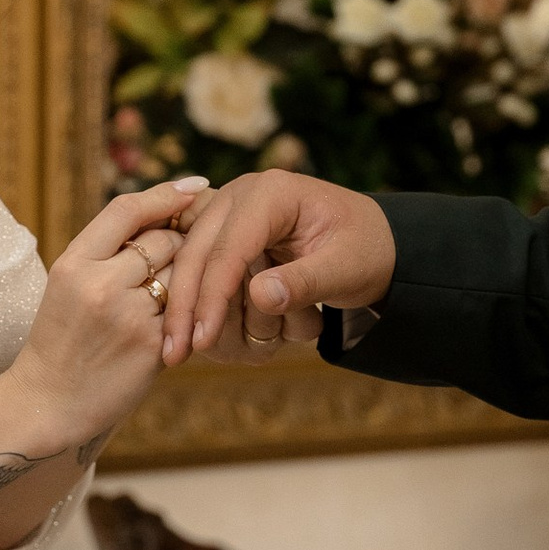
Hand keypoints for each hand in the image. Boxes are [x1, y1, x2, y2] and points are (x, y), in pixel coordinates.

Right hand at [3, 181, 199, 451]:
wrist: (48, 402)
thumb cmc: (62, 341)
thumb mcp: (69, 286)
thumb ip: (106, 254)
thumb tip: (162, 218)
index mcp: (73, 263)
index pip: (126, 210)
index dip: (164, 194)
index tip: (193, 186)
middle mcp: (99, 284)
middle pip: (163, 240)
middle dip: (181, 244)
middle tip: (191, 252)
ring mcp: (127, 315)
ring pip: (183, 274)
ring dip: (190, 278)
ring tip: (186, 287)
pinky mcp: (151, 345)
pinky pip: (187, 312)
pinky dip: (192, 311)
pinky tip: (188, 318)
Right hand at [160, 172, 395, 366]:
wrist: (373, 240)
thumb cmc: (365, 250)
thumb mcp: (347, 268)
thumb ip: (306, 282)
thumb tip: (260, 296)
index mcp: (271, 192)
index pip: (230, 248)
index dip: (212, 296)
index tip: (202, 338)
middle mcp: (240, 197)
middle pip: (196, 254)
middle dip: (186, 307)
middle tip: (175, 357)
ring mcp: (228, 215)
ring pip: (191, 265)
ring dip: (196, 309)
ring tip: (194, 351)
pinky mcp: (225, 236)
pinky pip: (203, 271)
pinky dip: (202, 304)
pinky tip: (195, 338)